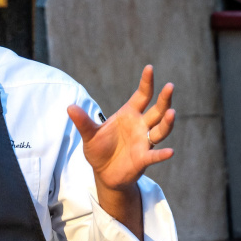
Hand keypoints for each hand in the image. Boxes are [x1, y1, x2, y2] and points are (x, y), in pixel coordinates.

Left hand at [67, 65, 174, 192]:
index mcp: (129, 115)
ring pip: (160, 130)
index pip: (142, 95)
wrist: (103, 173)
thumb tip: (69, 107)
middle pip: (157, 110)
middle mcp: (140, 126)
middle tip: (170, 86)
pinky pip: (154, 155)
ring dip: (166, 122)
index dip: (146, 82)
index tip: (149, 68)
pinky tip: (170, 152)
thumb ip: (83, 121)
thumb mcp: (89, 134)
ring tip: (171, 112)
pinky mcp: (143, 159)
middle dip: (164, 99)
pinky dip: (161, 154)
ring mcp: (144, 142)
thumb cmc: (99, 149)